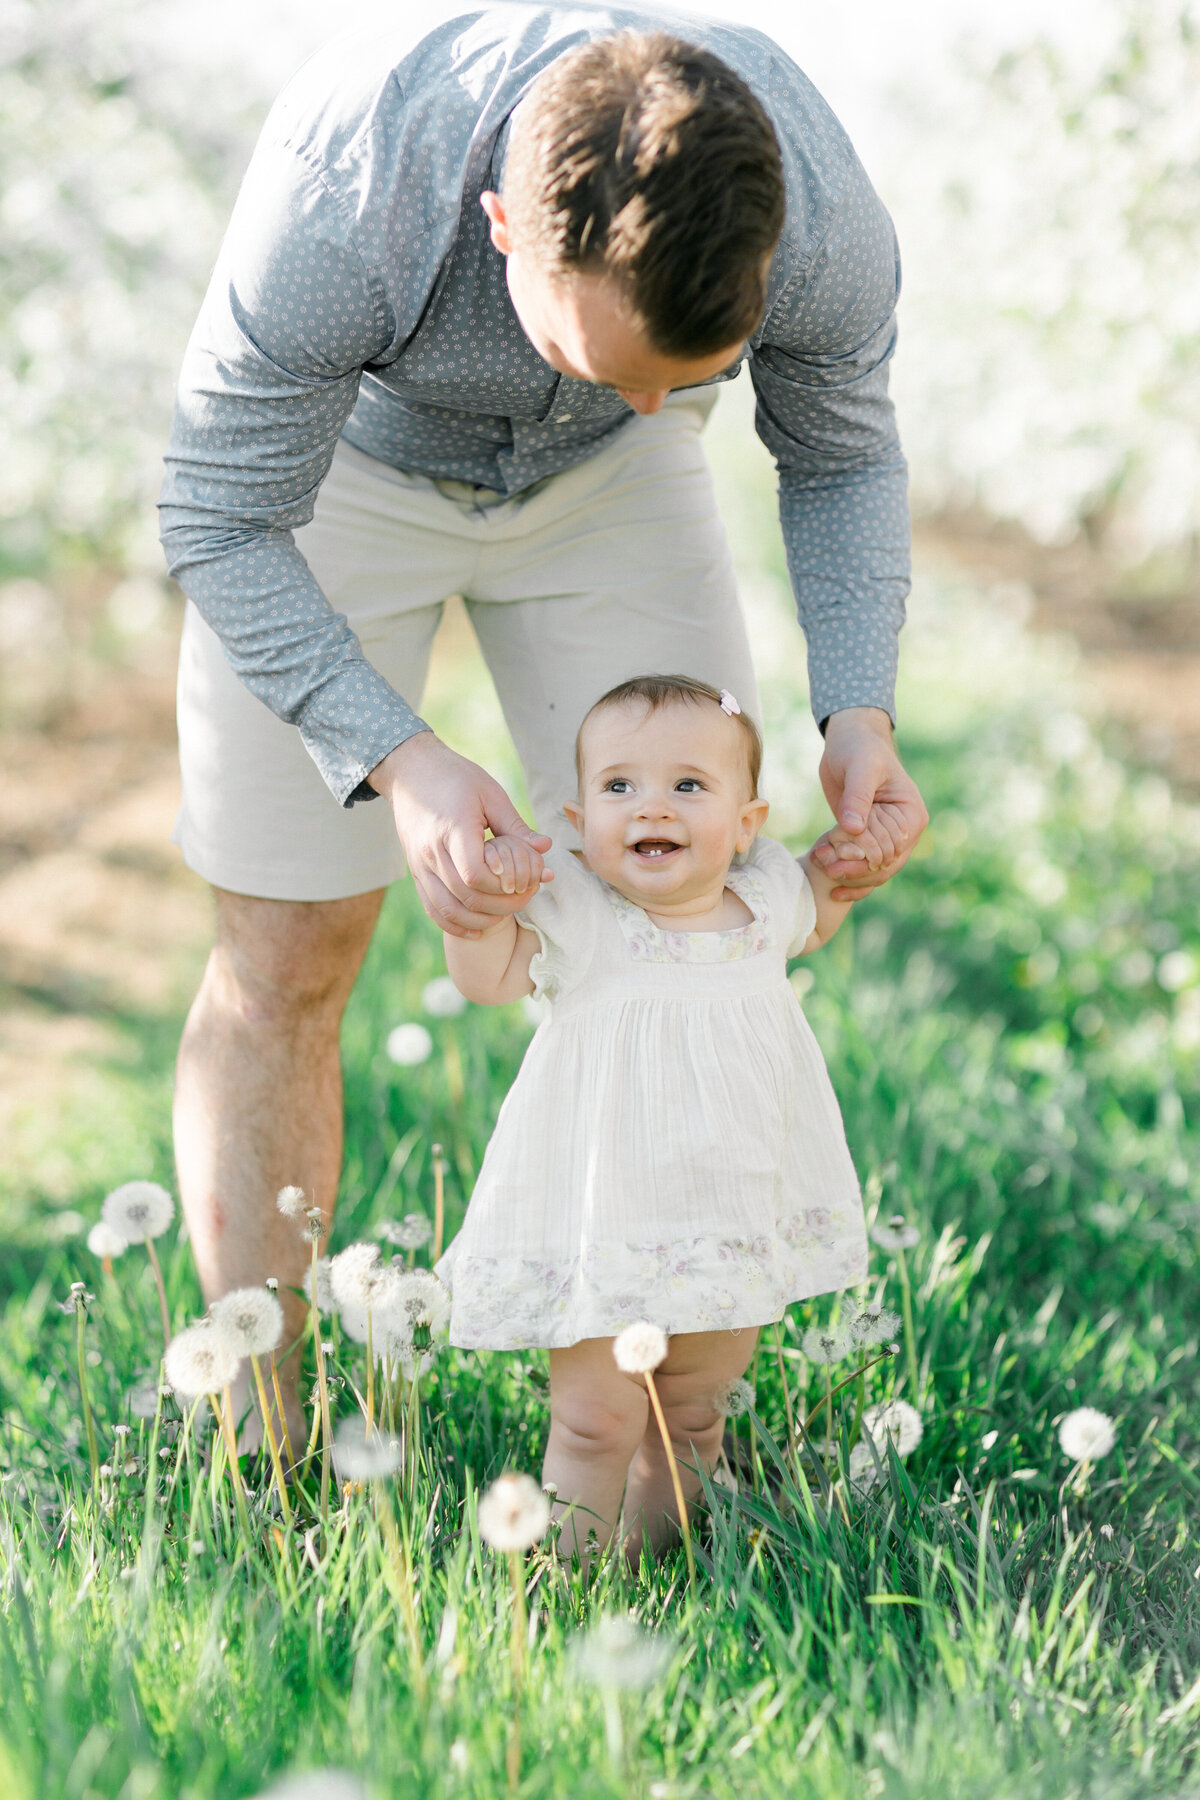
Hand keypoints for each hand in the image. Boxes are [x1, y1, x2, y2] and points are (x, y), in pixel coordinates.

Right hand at [369, 732, 551, 936]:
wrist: (411, 772)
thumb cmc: (456, 777)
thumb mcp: (491, 794)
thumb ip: (516, 826)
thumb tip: (546, 849)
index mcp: (452, 829)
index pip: (476, 875)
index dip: (502, 886)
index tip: (523, 880)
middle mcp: (432, 852)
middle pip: (466, 896)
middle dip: (500, 905)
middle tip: (525, 897)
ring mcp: (420, 865)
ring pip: (448, 909)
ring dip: (480, 919)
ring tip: (505, 914)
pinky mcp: (416, 872)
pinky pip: (432, 908)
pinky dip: (455, 924)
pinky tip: (477, 929)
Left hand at [812, 707, 927, 902]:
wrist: (850, 743)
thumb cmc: (860, 749)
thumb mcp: (860, 768)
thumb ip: (858, 797)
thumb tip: (854, 829)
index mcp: (911, 816)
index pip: (892, 850)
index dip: (865, 855)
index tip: (835, 850)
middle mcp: (904, 834)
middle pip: (883, 868)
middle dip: (853, 869)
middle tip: (822, 862)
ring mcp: (887, 840)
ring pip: (873, 874)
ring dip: (847, 875)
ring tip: (820, 865)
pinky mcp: (867, 842)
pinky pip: (864, 871)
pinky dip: (850, 881)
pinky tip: (832, 891)